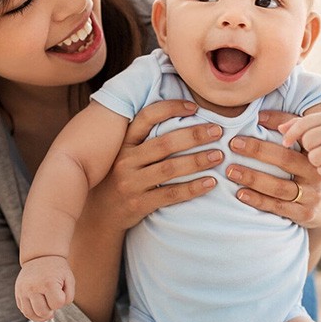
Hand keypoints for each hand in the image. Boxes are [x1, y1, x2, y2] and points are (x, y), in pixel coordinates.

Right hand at [15, 256, 74, 321]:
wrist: (40, 257)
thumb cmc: (58, 270)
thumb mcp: (69, 280)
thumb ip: (68, 297)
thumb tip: (54, 311)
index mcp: (48, 283)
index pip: (57, 304)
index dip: (61, 301)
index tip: (61, 293)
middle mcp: (33, 288)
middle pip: (42, 312)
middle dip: (51, 311)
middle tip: (53, 303)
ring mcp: (23, 291)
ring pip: (30, 314)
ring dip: (41, 317)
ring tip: (47, 312)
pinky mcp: (17, 293)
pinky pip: (23, 310)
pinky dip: (32, 313)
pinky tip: (39, 308)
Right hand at [86, 100, 223, 229]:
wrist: (101, 214)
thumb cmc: (122, 178)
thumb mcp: (126, 154)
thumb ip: (146, 138)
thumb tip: (184, 116)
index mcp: (124, 143)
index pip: (147, 117)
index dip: (171, 108)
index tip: (195, 107)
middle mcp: (125, 160)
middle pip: (165, 143)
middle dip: (195, 135)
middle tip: (218, 132)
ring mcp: (131, 183)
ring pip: (169, 168)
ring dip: (197, 161)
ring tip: (219, 156)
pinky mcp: (139, 204)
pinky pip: (170, 194)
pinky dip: (193, 188)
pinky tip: (211, 182)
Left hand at [227, 110, 320, 232]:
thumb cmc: (308, 169)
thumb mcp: (305, 150)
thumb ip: (288, 130)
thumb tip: (260, 116)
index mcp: (314, 153)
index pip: (296, 136)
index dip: (275, 126)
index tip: (253, 122)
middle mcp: (315, 173)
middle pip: (285, 160)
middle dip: (257, 151)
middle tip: (233, 145)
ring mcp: (311, 195)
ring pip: (279, 186)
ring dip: (253, 178)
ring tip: (231, 171)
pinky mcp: (304, 213)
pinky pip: (278, 207)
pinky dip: (258, 200)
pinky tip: (241, 194)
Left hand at [279, 112, 320, 177]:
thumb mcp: (315, 125)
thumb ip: (295, 124)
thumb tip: (277, 127)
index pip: (302, 124)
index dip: (291, 135)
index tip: (285, 143)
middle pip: (307, 142)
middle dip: (307, 148)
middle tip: (314, 148)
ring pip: (314, 158)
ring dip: (314, 160)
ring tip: (320, 157)